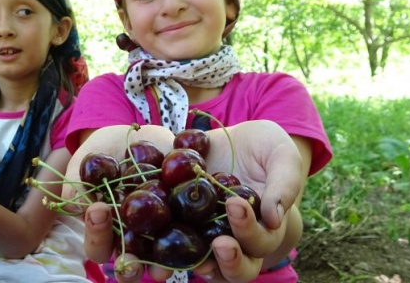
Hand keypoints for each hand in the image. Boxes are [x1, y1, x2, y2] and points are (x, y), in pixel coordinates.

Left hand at [69, 120, 303, 282]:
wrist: (234, 140)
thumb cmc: (266, 150)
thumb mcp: (282, 156)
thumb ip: (285, 184)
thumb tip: (274, 216)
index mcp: (259, 233)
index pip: (257, 245)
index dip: (248, 235)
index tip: (236, 209)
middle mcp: (228, 243)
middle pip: (226, 268)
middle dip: (220, 262)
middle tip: (212, 250)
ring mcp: (197, 236)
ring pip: (186, 262)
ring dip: (169, 266)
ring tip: (153, 264)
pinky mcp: (169, 220)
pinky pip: (153, 237)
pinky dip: (138, 239)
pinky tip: (125, 231)